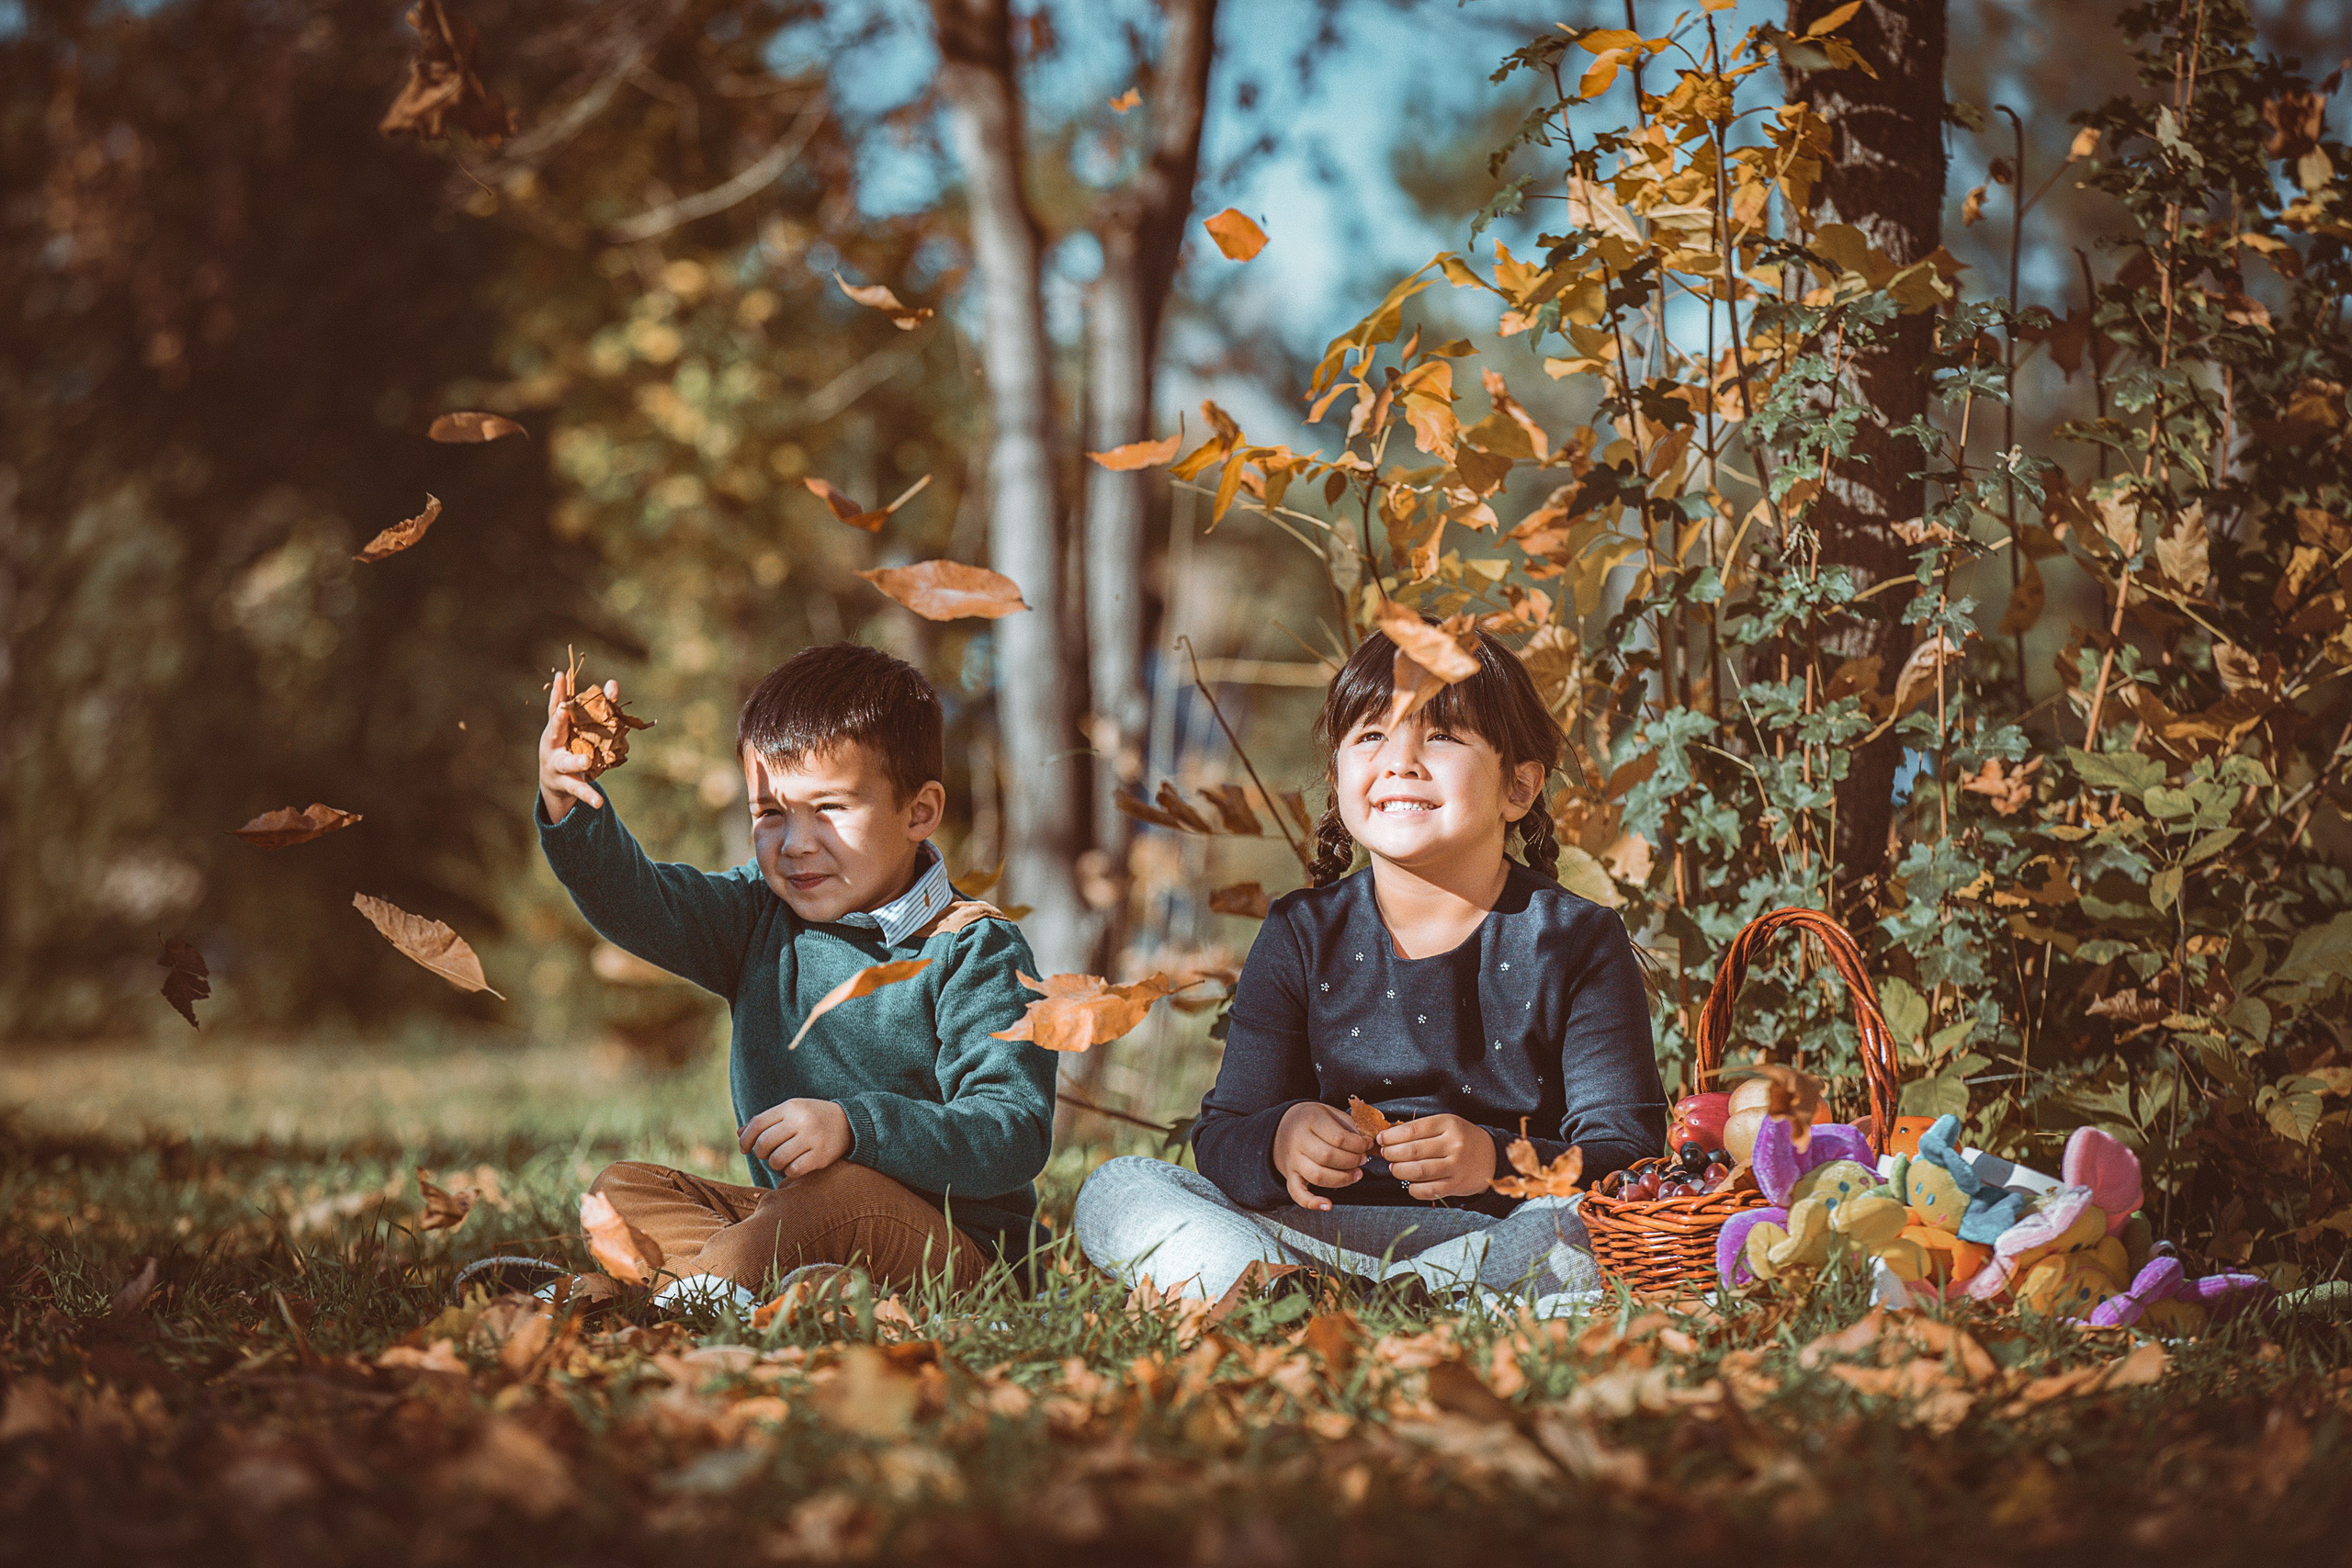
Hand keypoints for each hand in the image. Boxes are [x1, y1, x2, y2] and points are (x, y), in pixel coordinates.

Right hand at [538, 666, 618, 823]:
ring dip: (576, 761)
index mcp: (556, 729)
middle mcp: (551, 745)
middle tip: (564, 712)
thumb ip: (596, 709)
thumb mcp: (580, 730)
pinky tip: (599, 803)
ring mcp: (557, 766)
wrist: (554, 783)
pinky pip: (579, 790)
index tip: (561, 675)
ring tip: (585, 761)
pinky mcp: (566, 785)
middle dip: (559, 722)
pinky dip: (589, 796)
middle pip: (554, 732)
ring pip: (567, 764)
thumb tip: (614, 684)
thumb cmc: (570, 746)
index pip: (556, 707)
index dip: (558, 692)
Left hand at [739, 1098, 852, 1178]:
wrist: (849, 1122)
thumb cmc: (812, 1118)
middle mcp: (801, 1120)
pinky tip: (795, 1166)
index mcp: (791, 1107)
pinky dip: (789, 1171)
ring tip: (781, 1161)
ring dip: (774, 1164)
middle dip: (760, 1153)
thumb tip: (740, 1134)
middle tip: (766, 1155)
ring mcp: (812, 1138)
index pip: (757, 1124)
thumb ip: (766, 1121)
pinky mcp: (821, 1155)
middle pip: (764, 1143)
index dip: (746, 1139)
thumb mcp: (791, 1111)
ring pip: (777, 1159)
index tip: (744, 1149)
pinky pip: (794, 1170)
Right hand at [1272, 1102, 1372, 1210]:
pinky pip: (1297, 1193)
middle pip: (1328, 1157)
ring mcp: (1293, 1160)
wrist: (1281, 1127)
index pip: (1338, 1137)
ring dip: (1342, 1179)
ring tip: (1355, 1175)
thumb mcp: (1330, 1112)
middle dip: (1352, 1161)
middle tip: (1362, 1160)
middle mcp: (1299, 1140)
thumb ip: (1349, 1125)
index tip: (1367, 1145)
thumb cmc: (1310, 1120)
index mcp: (1310, 1120)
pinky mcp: (1289, 1175)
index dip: (1358, 1144)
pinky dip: (1312, 1202)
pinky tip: (1327, 1205)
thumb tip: (1367, 1143)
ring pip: (1317, 1176)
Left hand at [1377, 1114, 1496, 1200]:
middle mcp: (1453, 1144)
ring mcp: (1456, 1166)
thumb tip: (1389, 1137)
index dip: (1391, 1136)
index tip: (1381, 1139)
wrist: (1492, 1158)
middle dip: (1391, 1154)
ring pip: (1418, 1171)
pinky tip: (1410, 1183)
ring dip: (1399, 1171)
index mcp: (1448, 1124)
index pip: (1412, 1130)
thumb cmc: (1462, 1139)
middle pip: (1412, 1151)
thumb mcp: (1446, 1125)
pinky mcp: (1456, 1185)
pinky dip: (1413, 1189)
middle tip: (1385, 1154)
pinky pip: (1427, 1190)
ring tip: (1394, 1168)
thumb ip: (1421, 1129)